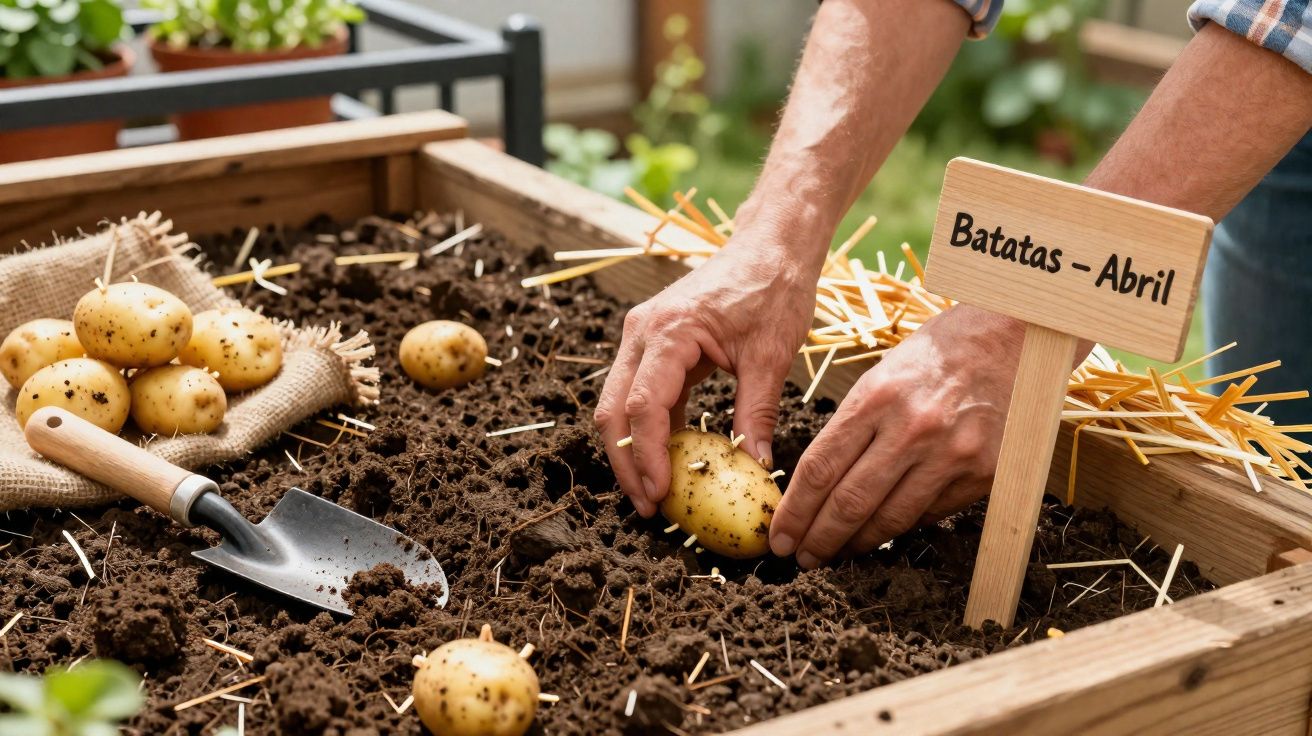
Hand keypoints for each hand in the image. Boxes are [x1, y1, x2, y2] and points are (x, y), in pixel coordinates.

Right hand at [596, 231, 817, 516]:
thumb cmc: (773, 288)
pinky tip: (670, 461)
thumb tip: (756, 468)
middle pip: (613, 409)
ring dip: (632, 449)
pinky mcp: (654, 344)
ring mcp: (643, 336)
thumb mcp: (771, 356)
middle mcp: (643, 332)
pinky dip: (650, 429)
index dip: (647, 456)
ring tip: (655, 492)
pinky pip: (640, 394)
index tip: (659, 495)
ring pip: (618, 403)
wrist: (770, 245)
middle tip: (648, 506)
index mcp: (669, 331)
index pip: (643, 406)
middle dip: (626, 462)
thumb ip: (757, 414)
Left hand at [769, 305, 1025, 567]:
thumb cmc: (934, 355)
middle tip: (800, 558)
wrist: (1009, 337)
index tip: (780, 535)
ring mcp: (951, 454)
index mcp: (877, 398)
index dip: (794, 511)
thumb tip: (819, 486)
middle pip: (849, 503)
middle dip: (818, 538)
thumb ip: (851, 429)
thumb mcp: (880, 376)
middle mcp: (913, 429)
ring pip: (890, 519)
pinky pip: (930, 514)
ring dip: (857, 544)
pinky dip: (901, 528)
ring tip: (836, 553)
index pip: (820, 469)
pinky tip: (881, 533)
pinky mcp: (983, 473)